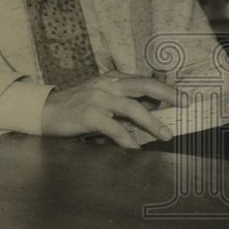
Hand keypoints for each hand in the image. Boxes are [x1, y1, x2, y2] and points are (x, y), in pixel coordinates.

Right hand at [41, 72, 175, 147]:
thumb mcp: (102, 98)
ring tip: (166, 134)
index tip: (184, 97)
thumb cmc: (76, 108)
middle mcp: (107, 84)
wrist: (43, 111)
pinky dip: (127, 139)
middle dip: (168, 95)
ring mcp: (98, 98)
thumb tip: (154, 110)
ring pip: (132, 107)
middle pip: (144, 86)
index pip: (145, 80)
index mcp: (113, 78)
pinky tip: (135, 149)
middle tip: (185, 104)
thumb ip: (125, 102)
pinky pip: (113, 128)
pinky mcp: (88, 114)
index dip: (166, 88)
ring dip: (152, 122)